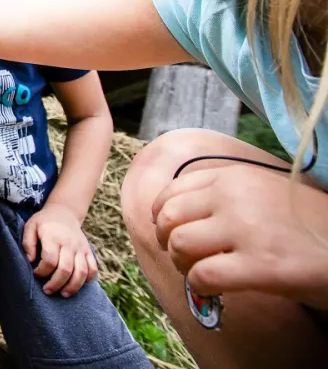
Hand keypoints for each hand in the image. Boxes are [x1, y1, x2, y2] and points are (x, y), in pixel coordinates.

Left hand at [23, 203, 97, 296]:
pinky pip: (93, 269)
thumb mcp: (30, 226)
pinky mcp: (88, 251)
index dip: (42, 271)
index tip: (35, 273)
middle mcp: (69, 243)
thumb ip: (28, 243)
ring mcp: (81, 248)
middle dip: (56, 284)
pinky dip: (87, 280)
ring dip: (73, 286)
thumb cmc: (44, 222)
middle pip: (66, 269)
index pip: (50, 260)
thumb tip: (30, 261)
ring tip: (63, 294)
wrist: (64, 212)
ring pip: (82, 272)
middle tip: (47, 290)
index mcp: (53, 237)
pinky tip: (77, 285)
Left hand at [152, 164, 327, 308]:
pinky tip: (218, 291)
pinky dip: (202, 288)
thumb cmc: (303, 228)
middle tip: (187, 260)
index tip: (173, 235)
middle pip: (169, 220)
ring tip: (205, 274)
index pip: (171, 193)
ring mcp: (247, 228)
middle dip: (169, 243)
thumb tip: (167, 215)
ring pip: (179, 245)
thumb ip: (219, 196)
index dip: (162, 220)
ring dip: (184, 266)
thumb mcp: (260, 194)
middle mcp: (235, 194)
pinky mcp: (261, 265)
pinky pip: (202, 276)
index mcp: (233, 176)